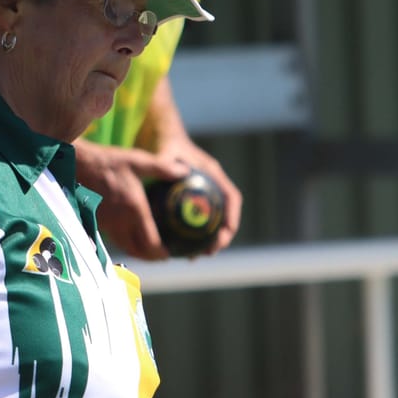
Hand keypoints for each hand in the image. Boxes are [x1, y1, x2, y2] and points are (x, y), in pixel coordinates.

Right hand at [74, 142, 184, 260]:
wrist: (77, 164)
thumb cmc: (108, 162)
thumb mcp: (138, 161)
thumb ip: (162, 168)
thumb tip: (185, 171)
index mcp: (134, 211)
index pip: (149, 243)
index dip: (160, 253)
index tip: (169, 254)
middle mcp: (121, 222)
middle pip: (137, 251)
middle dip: (149, 257)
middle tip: (160, 256)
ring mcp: (107, 223)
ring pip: (124, 246)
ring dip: (136, 251)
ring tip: (146, 249)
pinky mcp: (97, 221)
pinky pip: (114, 238)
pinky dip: (124, 242)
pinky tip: (128, 234)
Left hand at [148, 135, 241, 254]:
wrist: (166, 139)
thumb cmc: (168, 144)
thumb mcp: (167, 151)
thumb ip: (166, 162)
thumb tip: (164, 172)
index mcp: (213, 174)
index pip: (231, 197)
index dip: (233, 216)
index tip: (226, 233)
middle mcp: (213, 186)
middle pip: (225, 216)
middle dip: (222, 237)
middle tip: (210, 252)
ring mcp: (205, 195)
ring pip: (212, 223)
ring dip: (207, 241)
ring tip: (194, 257)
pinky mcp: (194, 202)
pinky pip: (197, 223)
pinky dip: (190, 236)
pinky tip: (177, 250)